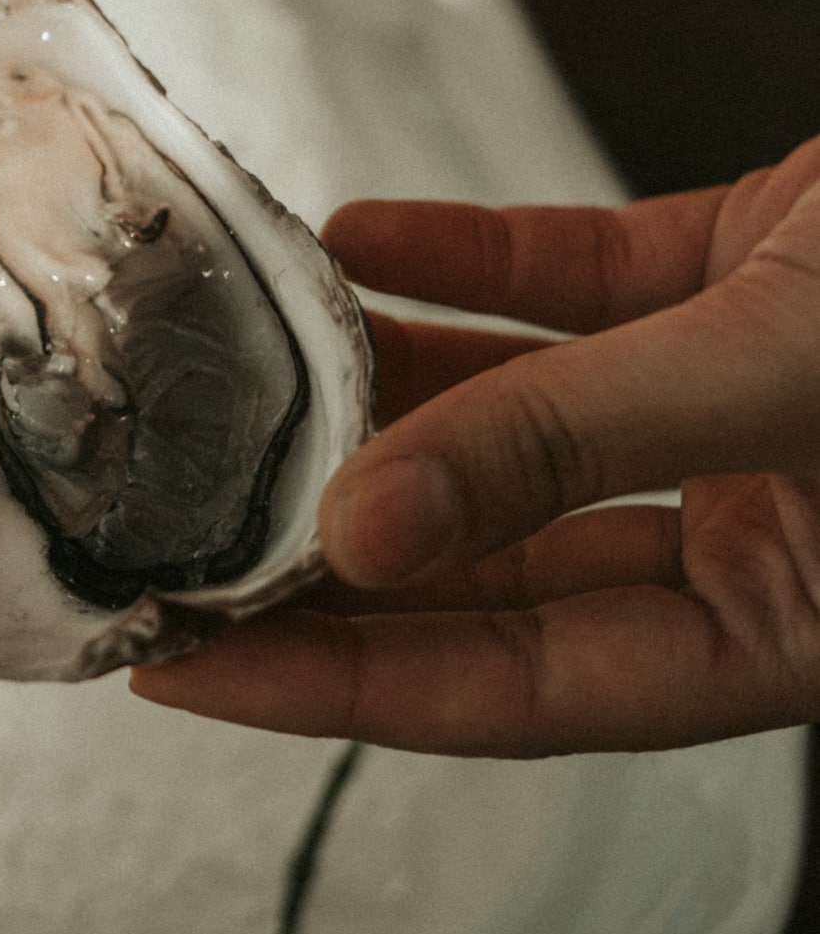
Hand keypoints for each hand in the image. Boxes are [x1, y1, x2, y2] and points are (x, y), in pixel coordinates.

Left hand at [131, 135, 819, 753]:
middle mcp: (746, 530)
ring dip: (385, 388)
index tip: (186, 665)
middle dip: (330, 539)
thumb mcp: (774, 376)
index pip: (518, 690)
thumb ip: (572, 439)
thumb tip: (367, 526)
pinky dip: (465, 265)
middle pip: (495, 562)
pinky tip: (360, 243)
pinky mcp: (729, 282)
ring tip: (247, 373)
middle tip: (176, 525)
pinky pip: (568, 287)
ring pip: (518, 417)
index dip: (339, 684)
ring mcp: (729, 404)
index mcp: (782, 625)